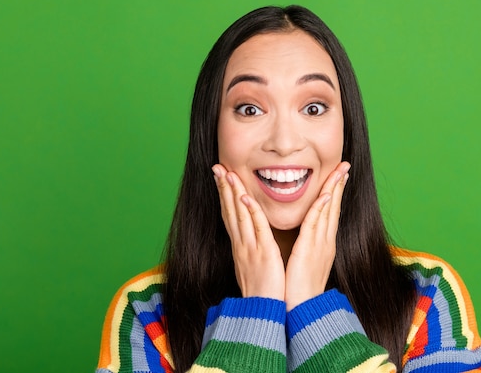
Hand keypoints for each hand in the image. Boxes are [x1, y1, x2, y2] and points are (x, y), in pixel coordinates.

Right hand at [212, 164, 284, 300]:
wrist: (262, 312)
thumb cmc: (262, 291)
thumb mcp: (252, 266)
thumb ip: (251, 250)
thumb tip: (251, 240)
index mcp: (241, 246)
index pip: (230, 215)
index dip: (225, 195)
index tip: (221, 177)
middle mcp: (242, 244)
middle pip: (230, 211)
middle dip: (223, 187)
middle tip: (217, 167)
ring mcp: (250, 248)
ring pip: (240, 215)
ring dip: (233, 193)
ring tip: (227, 173)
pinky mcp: (263, 253)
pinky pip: (256, 229)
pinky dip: (251, 212)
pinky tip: (245, 198)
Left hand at [284, 161, 349, 310]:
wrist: (302, 310)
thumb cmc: (300, 289)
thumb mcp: (306, 264)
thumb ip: (307, 248)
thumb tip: (305, 239)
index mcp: (324, 245)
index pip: (330, 214)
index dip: (335, 194)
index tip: (339, 177)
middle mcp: (326, 242)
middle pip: (335, 208)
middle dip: (340, 185)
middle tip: (345, 165)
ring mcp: (321, 245)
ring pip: (329, 211)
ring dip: (333, 189)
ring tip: (339, 170)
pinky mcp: (311, 249)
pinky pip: (315, 223)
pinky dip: (321, 207)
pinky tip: (325, 193)